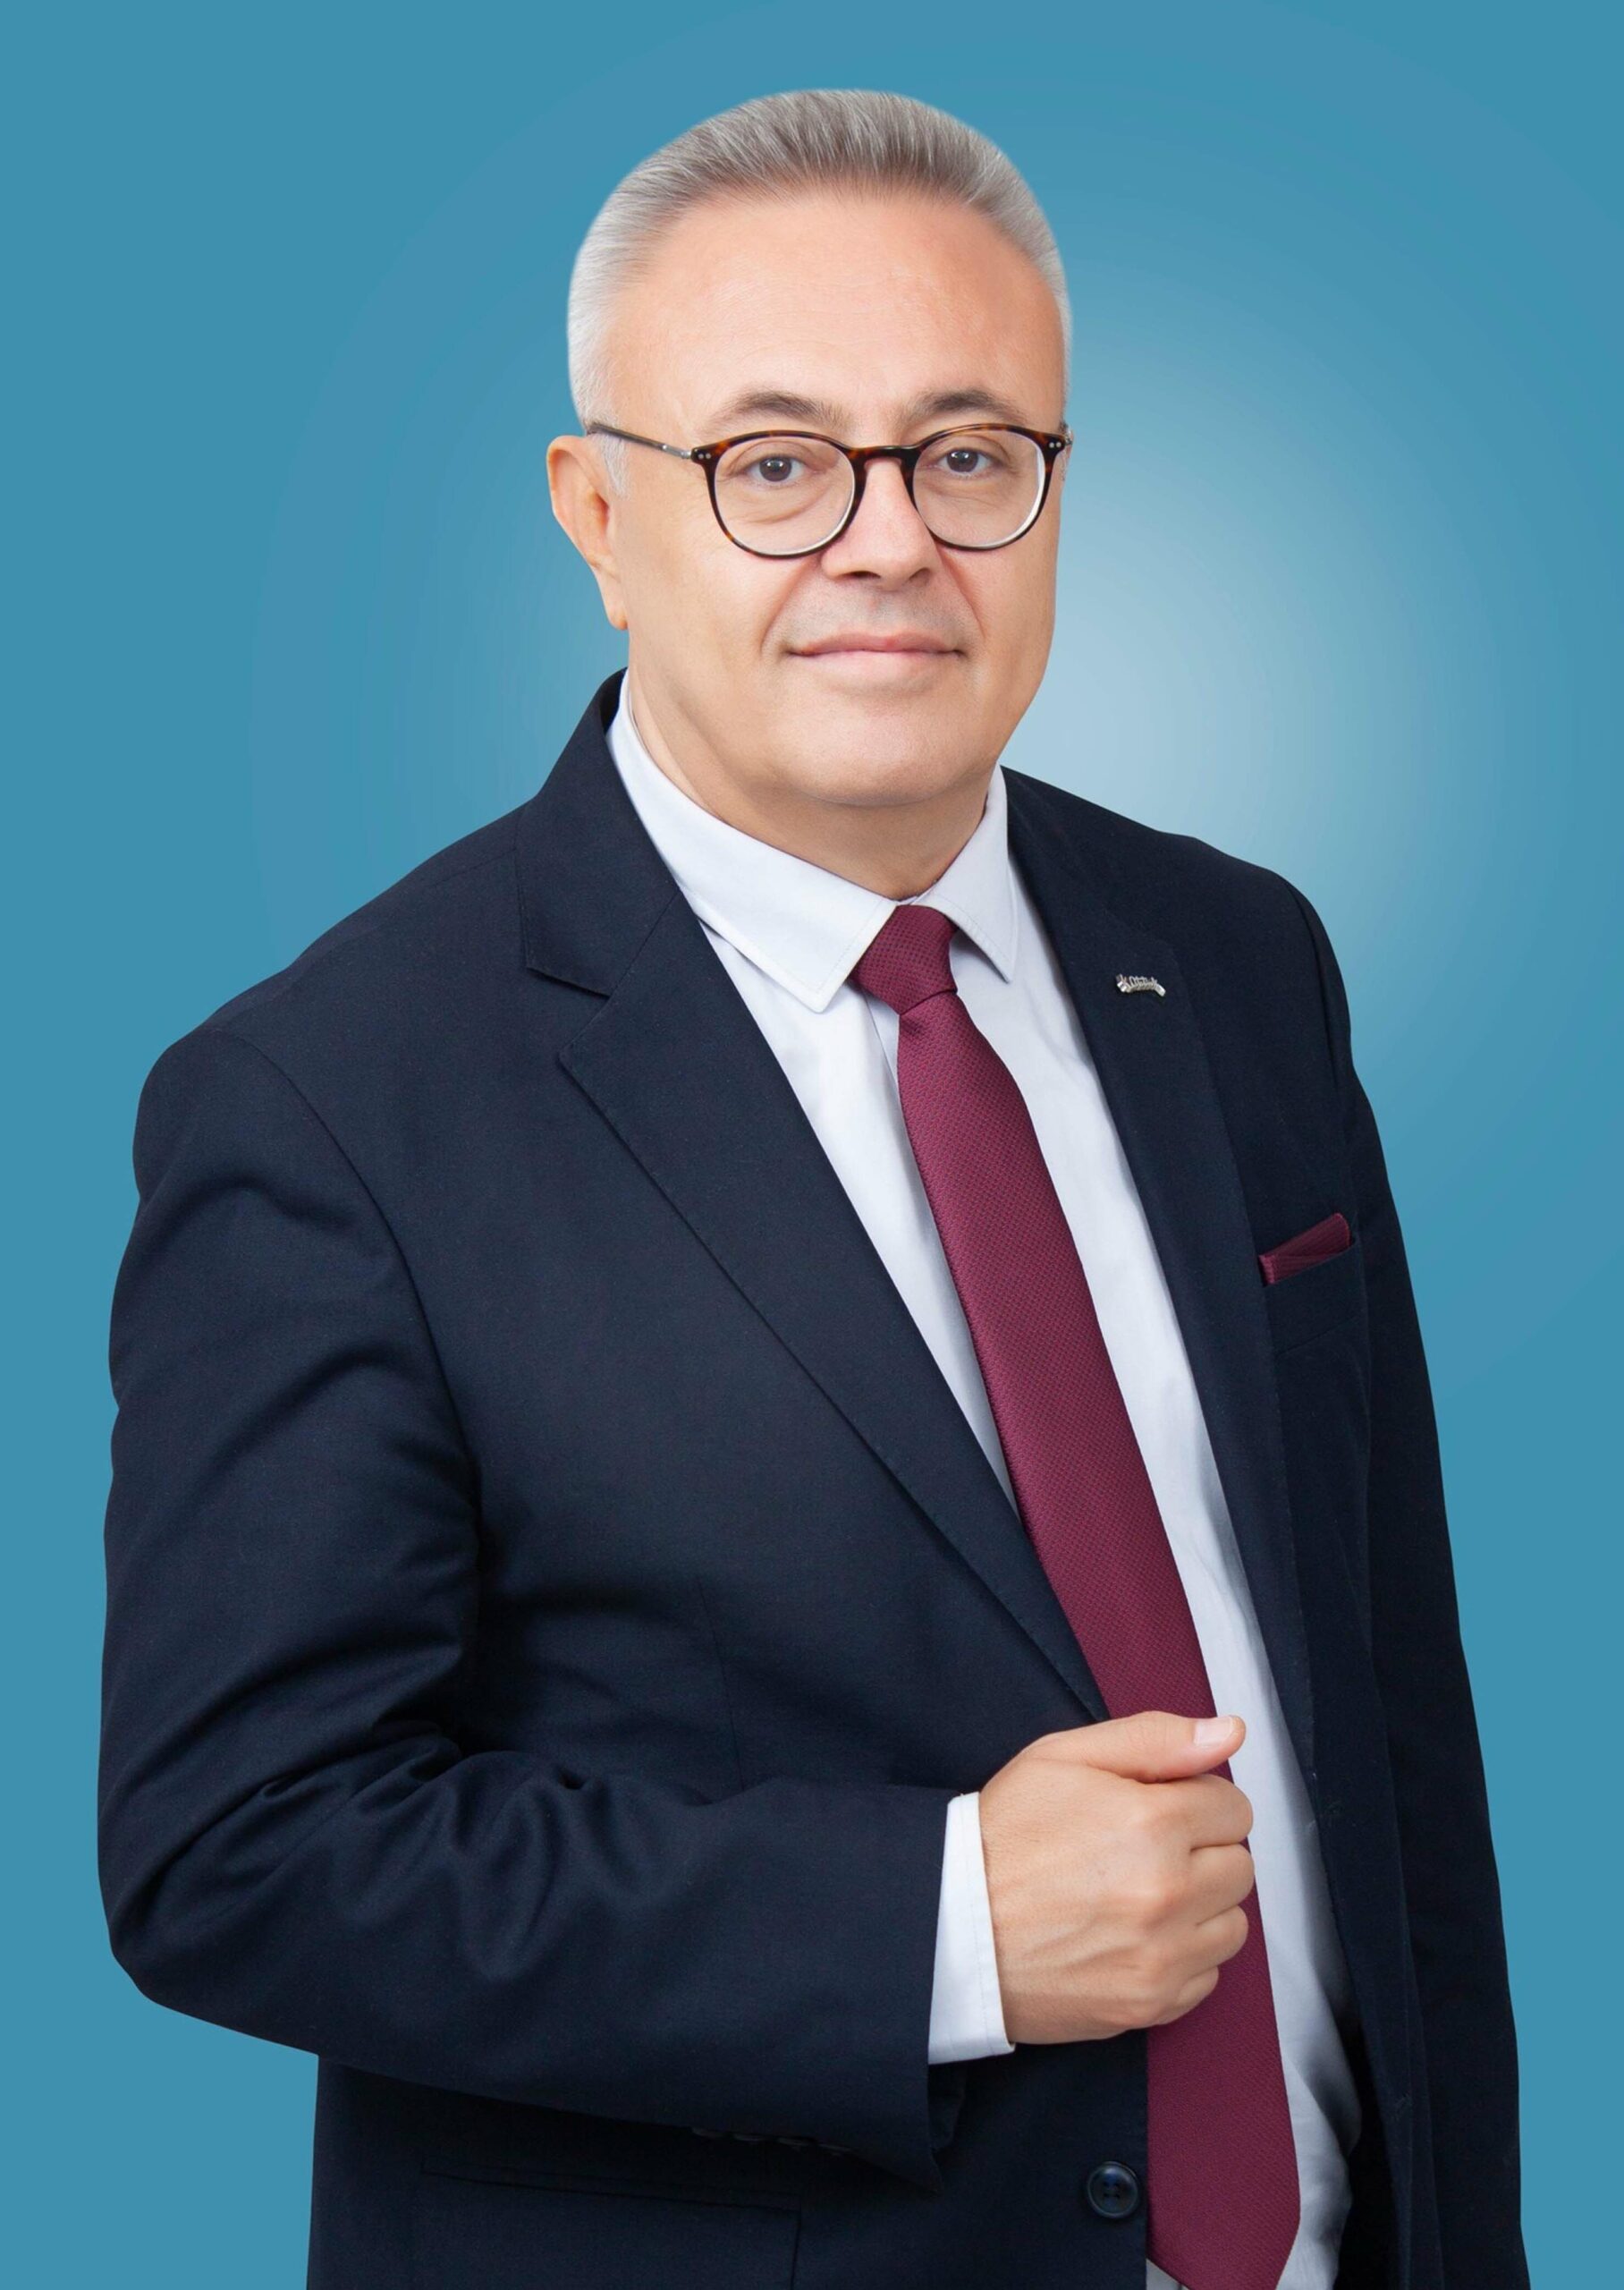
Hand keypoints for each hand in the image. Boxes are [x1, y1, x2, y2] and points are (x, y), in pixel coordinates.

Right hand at [977, 1709, 1255, 2044]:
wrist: (952, 1927)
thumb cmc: (1003, 1836)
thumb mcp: (1064, 1758)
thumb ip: (1155, 1739)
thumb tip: (1229, 1733)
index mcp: (1151, 1823)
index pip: (1234, 1808)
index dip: (1195, 1800)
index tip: (1158, 1808)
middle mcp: (1167, 1893)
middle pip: (1239, 1866)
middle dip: (1201, 1851)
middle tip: (1143, 1850)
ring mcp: (1162, 1956)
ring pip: (1232, 1924)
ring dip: (1200, 1907)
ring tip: (1140, 1895)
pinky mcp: (1151, 2005)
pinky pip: (1208, 1976)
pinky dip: (1182, 1955)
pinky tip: (1134, 1936)